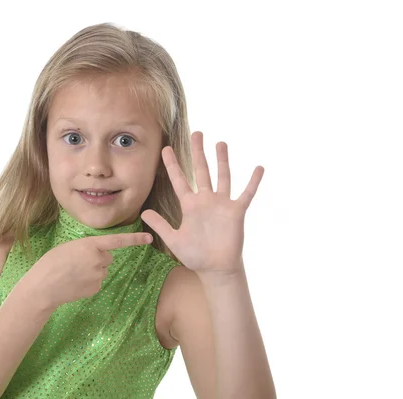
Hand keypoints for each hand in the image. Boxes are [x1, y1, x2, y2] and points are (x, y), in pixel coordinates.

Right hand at [25, 232, 152, 309]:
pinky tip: (75, 283)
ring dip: (93, 270)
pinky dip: (89, 282)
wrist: (43, 287)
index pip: (117, 240)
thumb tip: (100, 254)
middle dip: (98, 258)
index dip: (135, 239)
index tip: (150, 238)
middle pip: (107, 257)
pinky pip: (97, 281)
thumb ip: (88, 247)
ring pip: (102, 270)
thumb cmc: (52, 262)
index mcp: (91, 245)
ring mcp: (98, 276)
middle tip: (78, 262)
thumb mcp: (70, 247)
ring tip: (74, 273)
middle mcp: (98, 260)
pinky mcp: (96, 288)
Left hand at [141, 131, 263, 277]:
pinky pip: (246, 194)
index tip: (165, 149)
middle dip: (198, 152)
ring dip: (222, 160)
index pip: (179, 180)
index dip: (172, 165)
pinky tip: (259, 168)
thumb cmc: (195, 255)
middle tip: (196, 133)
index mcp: (190, 205)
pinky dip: (253, 182)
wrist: (215, 268)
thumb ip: (161, 225)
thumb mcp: (174, 240)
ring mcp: (222, 204)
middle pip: (201, 171)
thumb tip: (143, 213)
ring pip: (222, 177)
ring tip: (221, 143)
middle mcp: (206, 200)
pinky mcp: (236, 212)